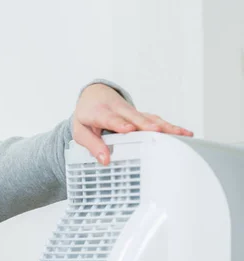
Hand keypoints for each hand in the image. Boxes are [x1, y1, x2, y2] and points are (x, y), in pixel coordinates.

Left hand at [73, 83, 192, 164]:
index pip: (110, 118)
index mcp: (100, 112)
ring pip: (149, 118)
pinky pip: (155, 120)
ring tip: (180, 134)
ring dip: (164, 125)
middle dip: (146, 124)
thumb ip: (92, 145)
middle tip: (157, 131)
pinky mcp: (141, 115)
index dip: (119, 123)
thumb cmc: (87, 115)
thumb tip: (104, 160)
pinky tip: (183, 133)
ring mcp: (132, 112)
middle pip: (134, 117)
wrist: (94, 95)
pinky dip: (169, 126)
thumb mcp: (80, 131)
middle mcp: (119, 109)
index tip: (127, 129)